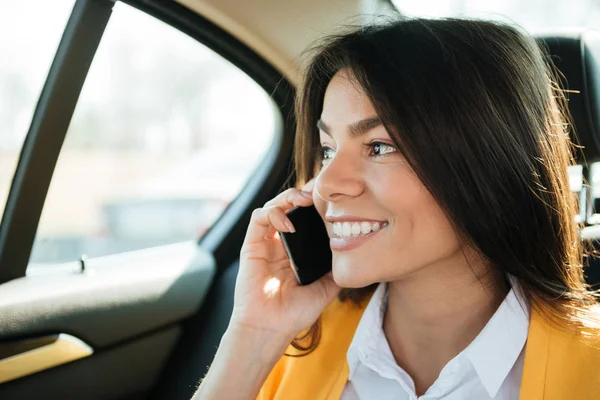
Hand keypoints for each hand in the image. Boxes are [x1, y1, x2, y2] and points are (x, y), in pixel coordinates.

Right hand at [230, 180, 340, 343]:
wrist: (271, 329)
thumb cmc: (294, 313)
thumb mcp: (324, 289)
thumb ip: (336, 271)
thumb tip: (353, 256)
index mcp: (295, 251)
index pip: (303, 218)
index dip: (314, 205)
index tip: (331, 200)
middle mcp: (279, 243)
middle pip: (288, 206)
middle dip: (302, 195)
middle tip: (317, 194)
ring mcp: (264, 243)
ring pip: (272, 206)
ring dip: (287, 198)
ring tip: (303, 201)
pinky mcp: (251, 246)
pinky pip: (258, 219)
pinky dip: (272, 213)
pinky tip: (287, 224)